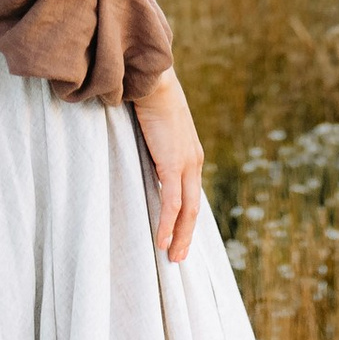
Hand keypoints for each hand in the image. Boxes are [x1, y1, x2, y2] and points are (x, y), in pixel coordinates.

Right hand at [132, 68, 204, 264]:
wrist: (154, 81)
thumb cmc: (150, 99)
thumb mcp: (157, 128)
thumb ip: (155, 146)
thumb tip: (144, 157)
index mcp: (191, 154)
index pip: (191, 193)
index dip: (187, 217)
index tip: (180, 235)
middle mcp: (194, 162)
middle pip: (194, 208)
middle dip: (186, 235)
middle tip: (178, 257)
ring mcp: (186, 164)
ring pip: (187, 211)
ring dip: (179, 236)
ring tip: (172, 257)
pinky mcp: (173, 164)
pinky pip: (172, 203)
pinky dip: (167, 224)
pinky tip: (160, 241)